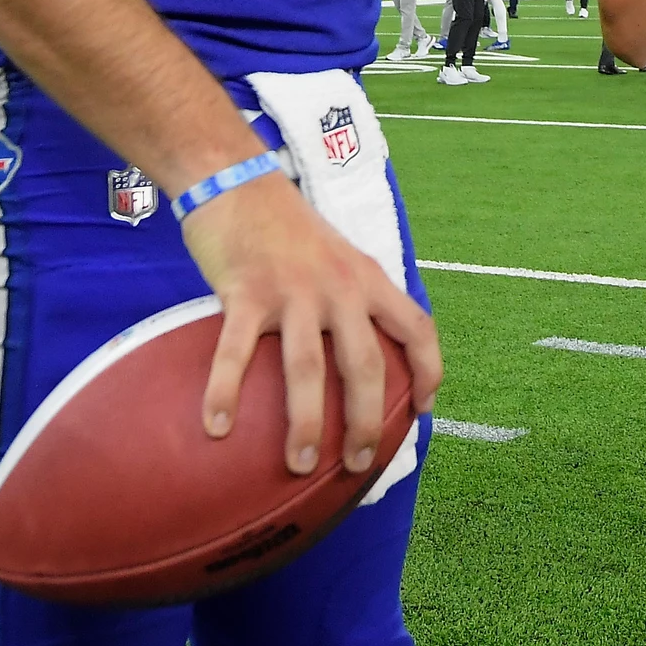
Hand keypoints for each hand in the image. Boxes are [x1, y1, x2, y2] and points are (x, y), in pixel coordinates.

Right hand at [176, 172, 441, 476]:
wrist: (238, 180)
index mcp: (367, 279)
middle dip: (367, 421)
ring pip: (307, 369)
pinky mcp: (245, 292)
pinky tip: (216, 429)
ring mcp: (293, 291)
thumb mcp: (337, 256)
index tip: (423, 410)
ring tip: (301, 466)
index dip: (429, 371)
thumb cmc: (286, 227)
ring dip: (306, 423)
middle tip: (360, 463)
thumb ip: (351, 297)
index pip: (417, 328)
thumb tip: (356, 356)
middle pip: (365, 365)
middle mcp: (339, 287)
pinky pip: (235, 354)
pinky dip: (224, 393)